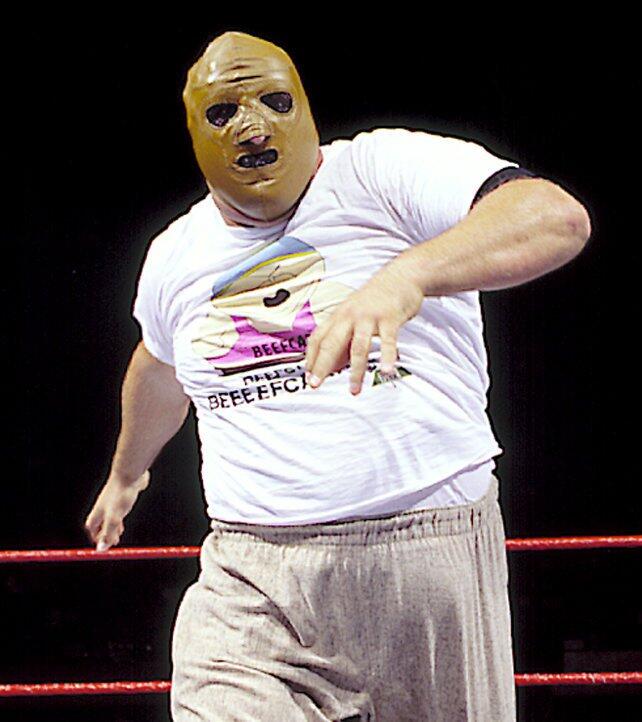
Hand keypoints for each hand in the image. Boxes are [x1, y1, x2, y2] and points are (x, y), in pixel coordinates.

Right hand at [84, 471, 149, 550]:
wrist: (130, 472)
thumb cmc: (121, 493)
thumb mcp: (115, 518)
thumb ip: (108, 532)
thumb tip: (102, 549)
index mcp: (99, 511)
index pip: (92, 527)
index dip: (96, 537)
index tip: (103, 546)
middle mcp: (105, 505)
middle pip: (101, 521)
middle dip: (106, 533)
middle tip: (114, 541)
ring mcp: (114, 498)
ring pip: (111, 514)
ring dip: (115, 524)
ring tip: (120, 532)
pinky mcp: (125, 493)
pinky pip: (121, 505)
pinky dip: (123, 513)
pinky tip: (127, 510)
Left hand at [304, 265, 422, 394]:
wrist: (401, 276)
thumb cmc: (375, 299)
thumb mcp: (353, 315)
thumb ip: (343, 339)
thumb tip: (332, 365)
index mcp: (339, 316)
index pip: (318, 338)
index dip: (311, 358)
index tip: (308, 376)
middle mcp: (350, 316)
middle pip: (332, 343)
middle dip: (322, 365)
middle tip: (315, 384)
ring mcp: (370, 317)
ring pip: (358, 347)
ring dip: (356, 371)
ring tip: (354, 390)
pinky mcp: (390, 318)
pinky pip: (388, 341)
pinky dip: (387, 356)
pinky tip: (386, 371)